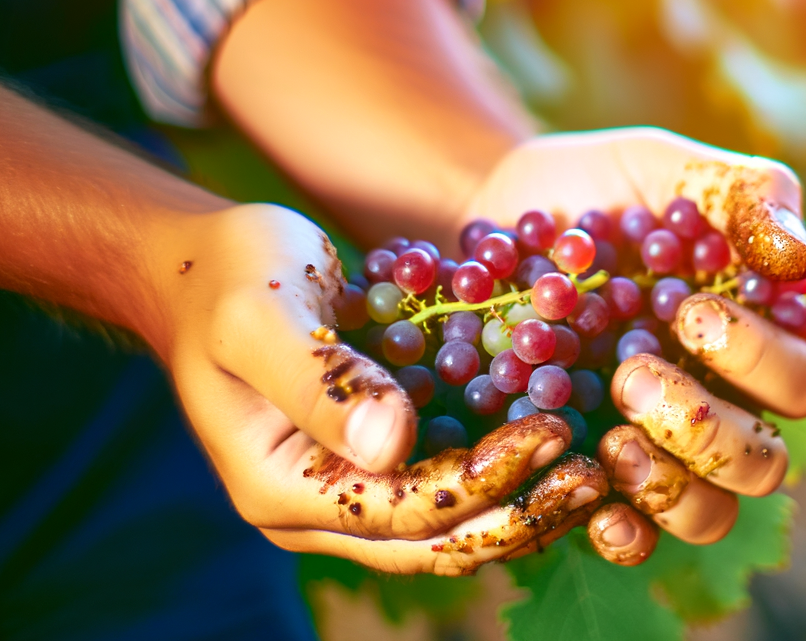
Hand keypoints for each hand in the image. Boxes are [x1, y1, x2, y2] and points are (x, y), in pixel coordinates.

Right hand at [153, 203, 603, 574]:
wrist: (205, 263)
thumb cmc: (227, 277)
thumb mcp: (262, 314)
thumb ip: (322, 381)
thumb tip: (392, 445)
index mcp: (281, 489)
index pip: (400, 512)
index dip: (482, 483)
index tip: (552, 434)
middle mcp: (318, 508)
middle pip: (437, 540)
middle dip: (522, 512)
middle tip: (598, 470)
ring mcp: (351, 489)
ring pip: (453, 525)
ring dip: (527, 502)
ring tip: (600, 465)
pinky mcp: (381, 459)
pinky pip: (454, 482)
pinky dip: (510, 470)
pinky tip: (570, 435)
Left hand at [460, 128, 805, 563]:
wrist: (496, 218)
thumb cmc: (603, 189)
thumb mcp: (672, 167)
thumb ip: (748, 195)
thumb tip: (804, 263)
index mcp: (764, 340)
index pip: (802, 379)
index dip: (758, 359)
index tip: (692, 311)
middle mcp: (727, 407)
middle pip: (764, 463)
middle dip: (706, 427)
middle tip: (633, 374)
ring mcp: (663, 453)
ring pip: (711, 515)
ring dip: (671, 486)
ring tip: (609, 436)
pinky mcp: (595, 481)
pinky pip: (635, 541)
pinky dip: (625, 534)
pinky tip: (595, 508)